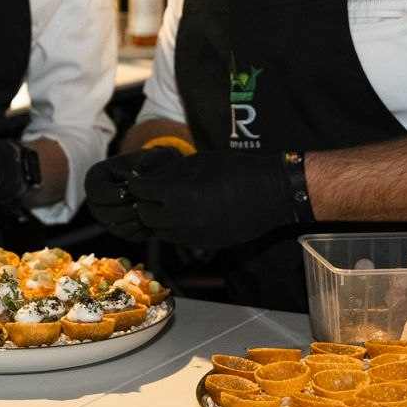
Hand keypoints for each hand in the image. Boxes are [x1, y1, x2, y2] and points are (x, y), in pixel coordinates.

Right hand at [82, 147, 186, 239]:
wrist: (161, 178)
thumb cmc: (152, 164)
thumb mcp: (150, 159)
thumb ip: (144, 166)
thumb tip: (136, 178)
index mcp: (96, 178)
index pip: (96, 192)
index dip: (117, 194)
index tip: (136, 190)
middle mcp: (95, 200)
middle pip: (102, 213)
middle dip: (127, 210)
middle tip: (146, 202)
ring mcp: (105, 217)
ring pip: (114, 228)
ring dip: (135, 220)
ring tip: (151, 208)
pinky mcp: (118, 228)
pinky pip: (127, 235)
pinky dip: (142, 229)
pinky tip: (155, 217)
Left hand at [124, 150, 297, 249]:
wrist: (268, 195)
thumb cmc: (234, 170)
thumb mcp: (196, 162)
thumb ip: (168, 173)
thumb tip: (147, 179)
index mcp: (177, 194)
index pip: (140, 191)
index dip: (138, 184)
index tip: (141, 180)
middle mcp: (179, 218)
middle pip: (145, 215)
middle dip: (145, 203)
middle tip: (152, 192)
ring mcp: (190, 235)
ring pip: (158, 231)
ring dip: (158, 217)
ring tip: (169, 204)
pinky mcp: (201, 244)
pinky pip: (175, 238)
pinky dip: (173, 228)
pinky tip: (184, 214)